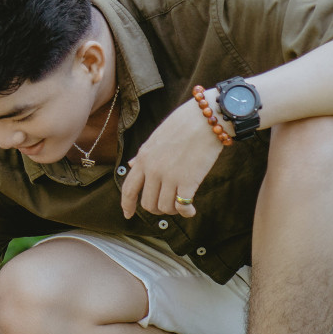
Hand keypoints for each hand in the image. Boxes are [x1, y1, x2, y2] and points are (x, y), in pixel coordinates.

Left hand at [120, 95, 224, 218]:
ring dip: (173, 210)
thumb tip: (132, 165)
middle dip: (157, 208)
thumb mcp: (156, 137)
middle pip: (148, 203)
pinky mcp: (188, 181)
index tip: (128, 215)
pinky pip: (181, 207)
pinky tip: (191, 210)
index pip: (129, 189)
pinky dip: (186, 213)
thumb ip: (143, 155)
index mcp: (143, 158)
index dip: (127, 205)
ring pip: (164, 208)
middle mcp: (153, 170)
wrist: (205, 118)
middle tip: (169, 204)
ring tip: (181, 204)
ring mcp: (169, 176)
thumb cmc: (183, 124)